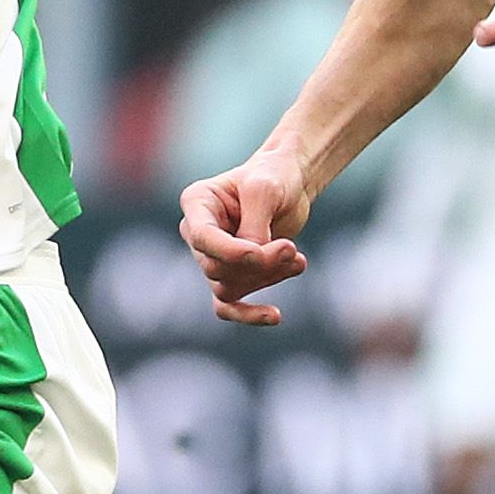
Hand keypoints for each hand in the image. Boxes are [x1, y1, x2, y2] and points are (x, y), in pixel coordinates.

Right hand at [182, 145, 314, 326]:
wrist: (290, 183)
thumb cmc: (274, 177)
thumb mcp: (265, 191)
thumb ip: (255, 226)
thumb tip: (252, 262)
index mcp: (197, 203)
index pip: (202, 238)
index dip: (230, 252)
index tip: (260, 252)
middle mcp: (197, 232)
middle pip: (217, 268)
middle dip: (258, 264)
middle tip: (291, 248)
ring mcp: (213, 256)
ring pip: (228, 288)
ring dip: (266, 278)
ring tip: (297, 259)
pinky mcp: (231, 274)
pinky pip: (228, 306)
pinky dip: (249, 314)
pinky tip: (274, 315)